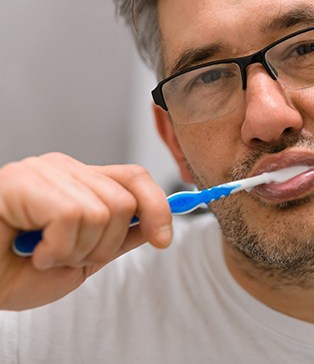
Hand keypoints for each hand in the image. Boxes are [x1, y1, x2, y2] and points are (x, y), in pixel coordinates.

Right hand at [0, 152, 171, 309]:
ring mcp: (44, 171)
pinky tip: (34, 250)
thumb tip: (156, 225)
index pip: (135, 178)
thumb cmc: (20, 272)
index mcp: (82, 182)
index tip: (163, 239)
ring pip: (103, 210)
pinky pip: (72, 215)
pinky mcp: (23, 181)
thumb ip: (118, 237)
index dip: (157, 206)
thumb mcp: (83, 258)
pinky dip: (57, 248)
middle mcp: (66, 169)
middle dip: (105, 245)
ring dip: (79, 250)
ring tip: (48, 254)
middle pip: (124, 200)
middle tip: (71, 257)